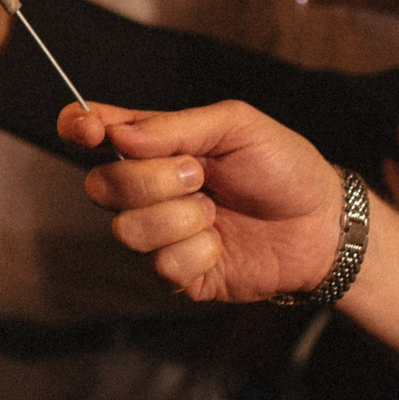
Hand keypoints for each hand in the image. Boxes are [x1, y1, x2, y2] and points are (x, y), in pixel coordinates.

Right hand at [69, 99, 347, 302]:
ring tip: (215, 211)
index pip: (88, 131)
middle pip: (100, 185)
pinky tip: (221, 243)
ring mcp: (156, 233)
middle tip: (200, 174)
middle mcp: (142, 189)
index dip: (77, 128)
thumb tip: (118, 136)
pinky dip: (200, 252)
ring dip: (181, 219)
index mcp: (149, 144)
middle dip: (152, 180)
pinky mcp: (176, 273)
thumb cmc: (282, 167)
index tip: (91, 131)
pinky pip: (161, 265)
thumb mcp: (236, 125)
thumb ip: (175, 127)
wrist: (321, 224)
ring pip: (127, 230)